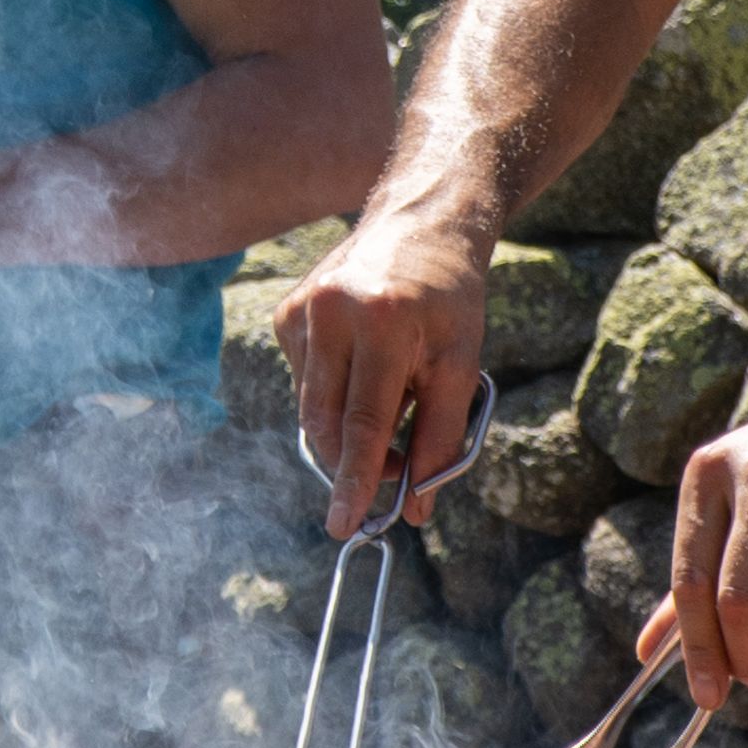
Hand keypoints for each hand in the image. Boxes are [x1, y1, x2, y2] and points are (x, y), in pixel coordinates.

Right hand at [274, 206, 494, 528]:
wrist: (421, 222)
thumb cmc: (449, 298)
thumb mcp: (461, 365)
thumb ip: (439, 438)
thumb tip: (416, 509)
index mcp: (381, 322)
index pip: (362, 422)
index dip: (354, 480)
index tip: (343, 525)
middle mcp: (331, 312)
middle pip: (325, 422)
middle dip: (353, 462)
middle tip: (394, 469)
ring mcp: (301, 310)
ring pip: (311, 406)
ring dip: (348, 425)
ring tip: (395, 394)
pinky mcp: (285, 312)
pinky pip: (304, 380)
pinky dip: (335, 391)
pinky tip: (366, 361)